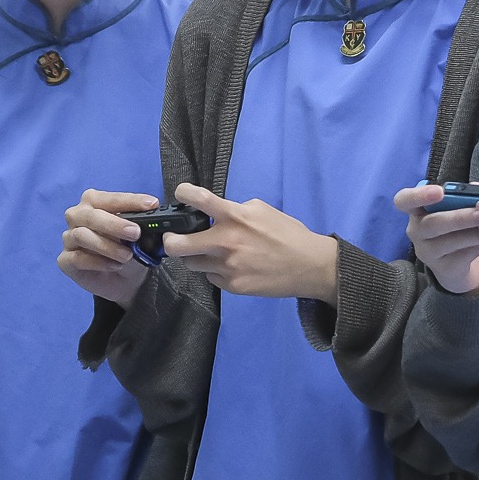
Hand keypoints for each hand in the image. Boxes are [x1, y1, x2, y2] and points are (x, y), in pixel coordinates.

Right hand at [59, 189, 154, 308]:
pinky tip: (114, 266)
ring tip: (127, 256)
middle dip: (114, 224)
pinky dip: (98, 262)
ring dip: (107, 246)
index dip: (130, 201)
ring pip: (82, 236)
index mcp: (94, 202)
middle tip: (135, 233)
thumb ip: (140, 224)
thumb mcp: (139, 235)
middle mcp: (78, 216)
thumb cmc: (128, 248)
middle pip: (91, 215)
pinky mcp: (65, 260)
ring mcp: (69, 238)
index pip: (110, 198)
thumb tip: (151, 215)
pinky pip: (77, 258)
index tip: (151, 204)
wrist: (125, 280)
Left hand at [161, 183, 337, 302]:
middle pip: (176, 245)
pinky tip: (231, 266)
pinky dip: (215, 271)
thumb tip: (214, 213)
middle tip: (175, 237)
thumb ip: (235, 210)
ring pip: (191, 263)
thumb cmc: (288, 234)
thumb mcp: (262, 210)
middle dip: (169, 240)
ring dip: (195, 256)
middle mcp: (226, 243)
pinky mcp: (232, 286)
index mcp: (236, 217)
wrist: (309, 266)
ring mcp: (228, 267)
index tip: (180, 194)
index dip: (183, 193)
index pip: (200, 200)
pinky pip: (211, 277)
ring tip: (209, 252)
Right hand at [392, 184, 478, 295]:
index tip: (439, 191)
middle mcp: (416, 231)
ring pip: (448, 242)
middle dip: (458, 218)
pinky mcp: (443, 268)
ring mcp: (427, 252)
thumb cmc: (452, 227)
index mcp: (415, 210)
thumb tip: (478, 188)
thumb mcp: (455, 209)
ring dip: (474, 234)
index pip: (404, 201)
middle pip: (431, 224)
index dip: (418, 195)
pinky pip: (462, 256)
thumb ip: (463, 196)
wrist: (456, 264)